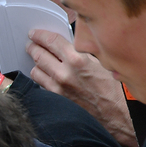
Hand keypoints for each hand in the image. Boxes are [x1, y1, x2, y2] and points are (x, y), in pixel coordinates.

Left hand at [26, 30, 139, 146]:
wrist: (115, 112)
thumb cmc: (112, 86)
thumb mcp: (102, 61)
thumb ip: (82, 51)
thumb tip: (66, 43)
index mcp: (78, 59)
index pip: (51, 41)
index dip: (40, 35)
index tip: (34, 33)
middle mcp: (65, 73)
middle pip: (39, 55)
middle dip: (33, 47)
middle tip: (30, 44)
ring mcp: (58, 87)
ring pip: (36, 70)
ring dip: (35, 62)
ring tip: (37, 58)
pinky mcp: (55, 98)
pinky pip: (40, 83)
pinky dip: (39, 76)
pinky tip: (43, 73)